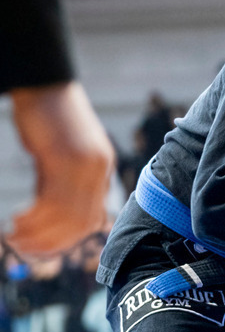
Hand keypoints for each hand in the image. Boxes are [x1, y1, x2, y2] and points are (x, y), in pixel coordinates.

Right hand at [5, 82, 114, 258]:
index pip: (93, 217)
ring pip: (66, 216)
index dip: (68, 239)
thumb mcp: (62, 153)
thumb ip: (63, 180)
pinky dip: (34, 218)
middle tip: (24, 248)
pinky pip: (52, 200)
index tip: (44, 248)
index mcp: (102, 167)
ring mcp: (85, 164)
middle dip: (52, 242)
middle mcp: (99, 168)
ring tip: (14, 237)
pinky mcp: (65, 158)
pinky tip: (15, 220)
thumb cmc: (49, 118)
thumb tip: (53, 212)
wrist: (45, 83)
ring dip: (39, 233)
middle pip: (81, 222)